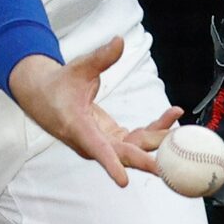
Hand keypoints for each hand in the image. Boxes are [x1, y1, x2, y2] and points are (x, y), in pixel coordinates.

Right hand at [7, 40, 180, 186]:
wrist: (43, 96)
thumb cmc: (59, 83)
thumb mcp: (78, 68)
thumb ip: (100, 58)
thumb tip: (119, 42)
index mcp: (77, 127)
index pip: (95, 149)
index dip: (110, 164)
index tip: (123, 181)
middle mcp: (91, 141)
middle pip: (123, 154)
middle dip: (148, 161)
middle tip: (171, 167)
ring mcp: (103, 142)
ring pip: (135, 146)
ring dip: (158, 140)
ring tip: (180, 127)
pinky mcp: (111, 139)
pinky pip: (137, 138)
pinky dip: (155, 129)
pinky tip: (172, 116)